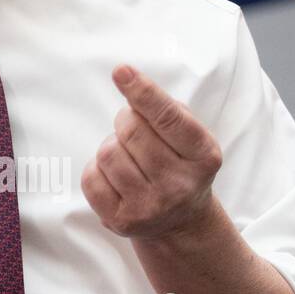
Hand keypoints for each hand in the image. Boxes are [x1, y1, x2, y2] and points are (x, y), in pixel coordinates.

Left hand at [81, 65, 222, 241]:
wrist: (180, 222)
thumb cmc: (180, 164)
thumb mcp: (190, 136)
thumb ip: (167, 109)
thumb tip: (131, 83)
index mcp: (203, 156)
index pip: (168, 117)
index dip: (143, 92)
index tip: (121, 71)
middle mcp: (180, 185)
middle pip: (131, 130)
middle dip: (126, 121)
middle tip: (134, 132)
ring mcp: (151, 207)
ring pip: (108, 152)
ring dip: (112, 146)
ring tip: (130, 158)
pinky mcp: (122, 221)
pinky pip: (91, 177)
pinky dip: (97, 169)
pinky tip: (116, 178)